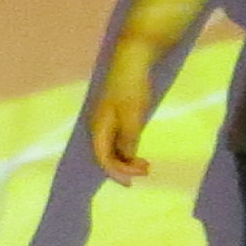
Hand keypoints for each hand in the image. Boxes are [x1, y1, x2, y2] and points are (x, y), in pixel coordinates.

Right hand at [90, 54, 156, 182]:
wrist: (132, 61)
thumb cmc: (132, 89)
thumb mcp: (133, 117)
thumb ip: (128, 139)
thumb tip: (126, 158)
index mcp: (98, 128)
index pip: (103, 158)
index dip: (116, 173)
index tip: (131, 184)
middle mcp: (97, 126)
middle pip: (105, 155)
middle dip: (123, 167)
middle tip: (147, 170)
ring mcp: (105, 120)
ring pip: (112, 148)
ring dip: (127, 159)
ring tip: (146, 164)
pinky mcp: (114, 114)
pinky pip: (117, 139)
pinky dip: (127, 148)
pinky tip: (138, 151)